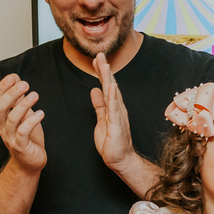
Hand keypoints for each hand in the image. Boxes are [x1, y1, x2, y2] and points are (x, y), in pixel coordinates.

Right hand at [0, 73, 45, 174]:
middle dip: (11, 93)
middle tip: (25, 84)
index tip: (14, 76)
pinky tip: (41, 113)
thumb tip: (18, 80)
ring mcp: (10, 137)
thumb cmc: (27, 137)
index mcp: (1, 118)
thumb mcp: (24, 115)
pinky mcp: (21, 147)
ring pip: (12, 119)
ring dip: (23, 105)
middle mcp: (2, 127)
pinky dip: (32, 121)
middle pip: (0, 107)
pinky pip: (23, 132)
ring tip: (35, 95)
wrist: (31, 162)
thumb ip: (19, 100)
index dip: (2, 87)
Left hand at [91, 53, 135, 171]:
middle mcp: (117, 107)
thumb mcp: (101, 119)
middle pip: (110, 85)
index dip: (101, 73)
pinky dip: (113, 96)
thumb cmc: (111, 142)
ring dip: (108, 78)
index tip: (96, 60)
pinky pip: (114, 108)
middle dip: (105, 70)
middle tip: (100, 55)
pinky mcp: (117, 123)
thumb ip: (99, 105)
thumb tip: (94, 90)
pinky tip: (111, 86)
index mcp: (112, 106)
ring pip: (112, 93)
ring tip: (104, 65)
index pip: (106, 86)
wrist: (119, 159)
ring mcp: (118, 114)